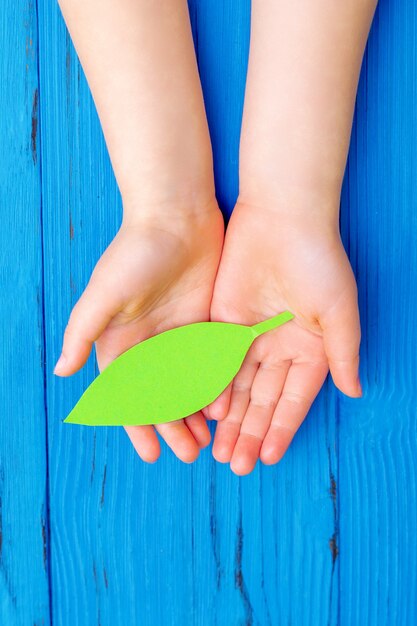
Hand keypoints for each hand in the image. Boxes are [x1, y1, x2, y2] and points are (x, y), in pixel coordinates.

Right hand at [55, 200, 223, 462]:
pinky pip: (210, 363)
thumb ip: (83, 332)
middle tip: (191, 453)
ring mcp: (178, 334)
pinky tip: (226, 405)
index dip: (140, 426)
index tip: (154, 454)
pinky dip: (215, 385)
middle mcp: (149, 344)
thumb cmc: (135, 253)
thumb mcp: (105, 293)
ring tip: (209, 439)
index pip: (130, 395)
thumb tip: (62, 372)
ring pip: (188, 385)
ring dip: (195, 412)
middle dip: (173, 426)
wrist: (176, 215)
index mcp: (121, 342)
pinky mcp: (204, 323)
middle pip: (161, 395)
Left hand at [207, 200, 360, 474]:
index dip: (282, 428)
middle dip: (250, 432)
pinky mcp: (223, 320)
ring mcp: (249, 335)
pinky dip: (210, 385)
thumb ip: (343, 352)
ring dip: (229, 418)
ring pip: (236, 386)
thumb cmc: (318, 260)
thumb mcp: (339, 310)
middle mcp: (278, 347)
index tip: (269, 457)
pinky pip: (215, 360)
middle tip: (236, 464)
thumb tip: (355, 391)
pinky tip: (204, 412)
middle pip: (262, 399)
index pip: (293, 399)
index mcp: (309, 349)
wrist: (281, 217)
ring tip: (219, 450)